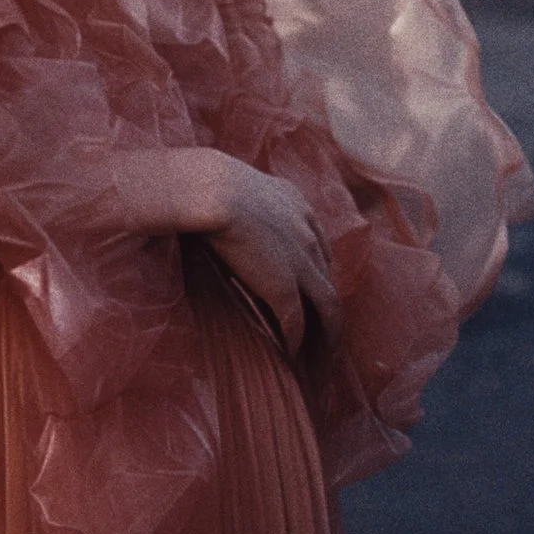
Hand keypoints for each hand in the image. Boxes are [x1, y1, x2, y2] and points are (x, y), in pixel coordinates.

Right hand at [110, 150, 340, 356]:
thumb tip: (210, 202)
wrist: (210, 189)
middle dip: (327, 303)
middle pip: (328, 276)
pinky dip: (295, 339)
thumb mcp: (230, 183)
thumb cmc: (205, 181)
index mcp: (295, 203)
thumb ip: (236, 197)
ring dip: (327, 331)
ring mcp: (301, 262)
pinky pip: (297, 322)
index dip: (317, 267)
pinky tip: (290, 353)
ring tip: (321, 352)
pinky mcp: (286, 287)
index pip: (318, 243)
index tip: (310, 283)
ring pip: (328, 305)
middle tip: (323, 325)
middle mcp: (307, 233)